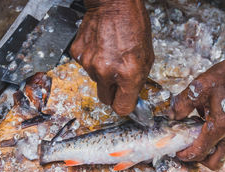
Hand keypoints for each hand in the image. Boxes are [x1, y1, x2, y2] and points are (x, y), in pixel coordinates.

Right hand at [70, 0, 153, 115]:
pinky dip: (93, 61)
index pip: (122, 108)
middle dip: (113, 94)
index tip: (125, 102)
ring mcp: (89, 64)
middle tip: (118, 81)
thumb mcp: (147, 57)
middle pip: (105, 100)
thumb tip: (132, 96)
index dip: (124, 106)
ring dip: (104, 74)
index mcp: (128, 75)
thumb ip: (138, 80)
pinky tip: (101, 48)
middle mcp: (107, 72)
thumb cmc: (133, 25)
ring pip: (96, 82)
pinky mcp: (78, 55)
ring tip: (111, 55)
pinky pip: (86, 67)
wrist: (113, 4)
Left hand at [170, 51, 224, 169]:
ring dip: (206, 148)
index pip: (200, 153)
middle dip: (198, 159)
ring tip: (194, 132)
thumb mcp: (201, 86)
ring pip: (220, 153)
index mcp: (220, 127)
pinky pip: (224, 141)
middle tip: (187, 146)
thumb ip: (183, 103)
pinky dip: (213, 137)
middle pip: (214, 162)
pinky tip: (204, 119)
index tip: (176, 150)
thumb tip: (171, 115)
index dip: (185, 155)